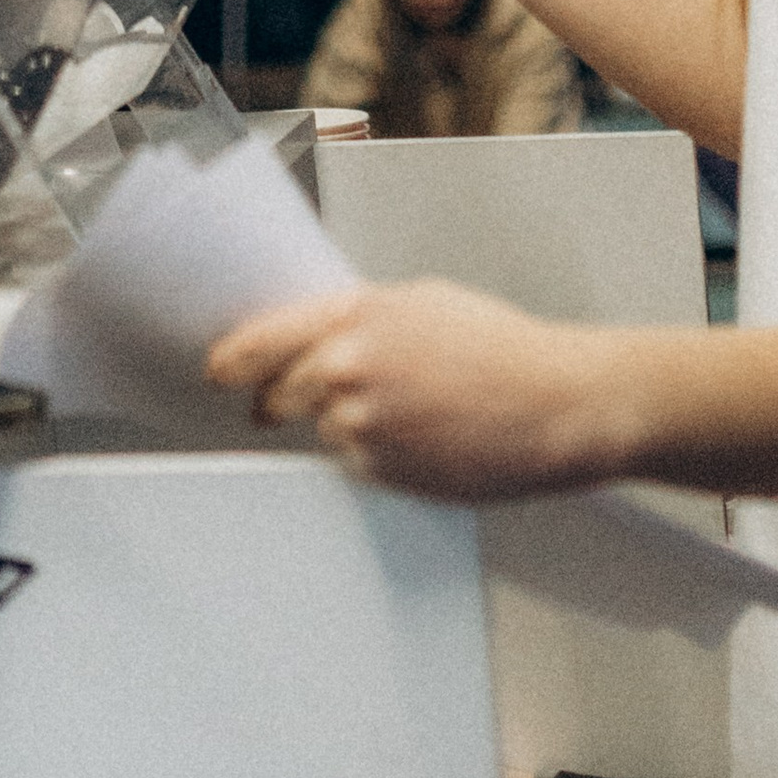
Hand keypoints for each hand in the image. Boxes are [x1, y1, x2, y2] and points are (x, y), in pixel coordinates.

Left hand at [207, 281, 633, 499]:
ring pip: (325, 431)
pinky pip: (359, 464)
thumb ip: (360, 317)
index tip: (217, 371)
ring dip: (349, 425)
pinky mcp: (384, 473)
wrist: (559, 406)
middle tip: (304, 402)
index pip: (261, 342)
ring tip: (413, 412)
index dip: (232, 361)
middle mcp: (347, 370)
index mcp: (354, 317)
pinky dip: (380, 454)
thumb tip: (318, 335)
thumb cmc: (503, 349)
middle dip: (283, 401)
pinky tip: (428, 438)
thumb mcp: (422, 304)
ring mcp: (363, 427)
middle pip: (279, 396)